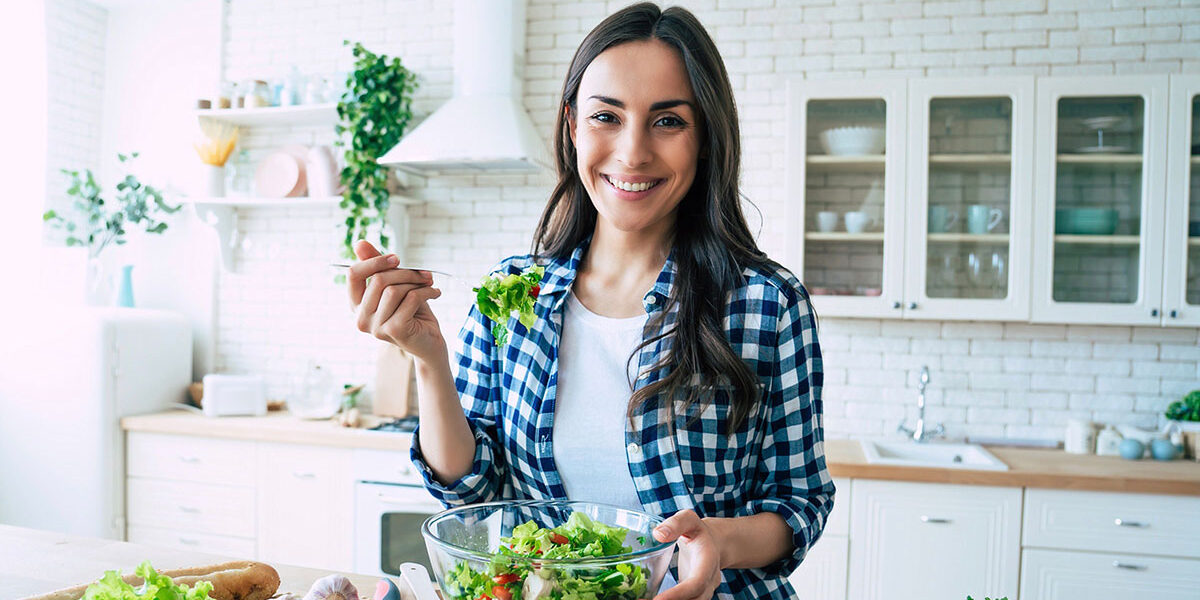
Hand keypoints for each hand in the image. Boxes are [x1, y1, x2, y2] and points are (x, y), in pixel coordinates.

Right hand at [347, 240, 445, 361]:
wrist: (429, 342)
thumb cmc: (411, 311)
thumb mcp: (395, 285)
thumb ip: (378, 266)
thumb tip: (359, 244)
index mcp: (356, 304)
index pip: (353, 274)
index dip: (375, 261)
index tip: (396, 259)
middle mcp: (360, 317)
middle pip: (378, 279)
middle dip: (405, 272)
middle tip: (424, 274)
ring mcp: (375, 327)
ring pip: (394, 289)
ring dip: (417, 283)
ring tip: (429, 284)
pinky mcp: (394, 330)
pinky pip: (410, 299)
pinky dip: (427, 292)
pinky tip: (435, 293)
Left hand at [651, 510, 721, 599]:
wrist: (713, 544)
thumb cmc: (697, 531)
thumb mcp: (689, 520)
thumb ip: (676, 523)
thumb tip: (658, 534)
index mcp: (708, 562)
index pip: (696, 583)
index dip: (678, 594)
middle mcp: (708, 582)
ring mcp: (702, 592)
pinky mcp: (692, 597)